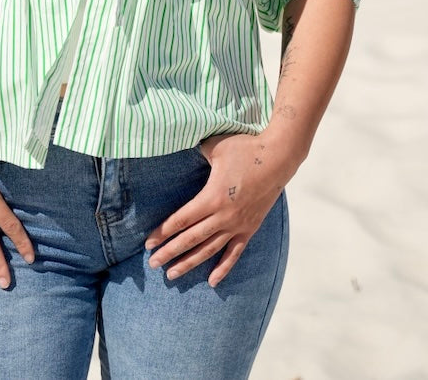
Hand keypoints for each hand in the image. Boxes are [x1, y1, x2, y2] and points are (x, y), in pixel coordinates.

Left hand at [144, 133, 290, 287]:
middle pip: (191, 239)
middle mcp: (223, 216)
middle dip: (170, 252)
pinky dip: (223, 268)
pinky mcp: (250, 229)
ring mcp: (237, 225)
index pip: (182, 220)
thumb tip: (181, 145)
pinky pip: (234, 253)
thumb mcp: (215, 147)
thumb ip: (196, 152)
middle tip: (152, 263)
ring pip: (209, 250)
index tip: (149, 243)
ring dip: (189, 263)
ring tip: (172, 274)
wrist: (278, 158)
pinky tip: (212, 282)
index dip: (164, 232)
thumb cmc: (245, 149)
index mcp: (212, 197)